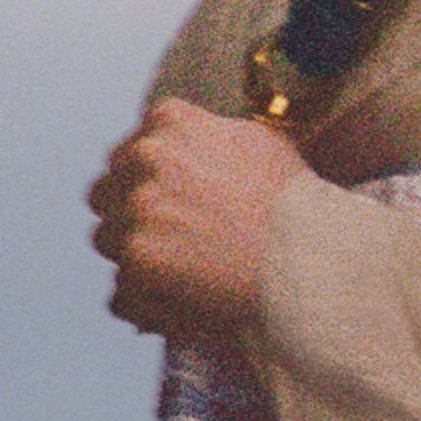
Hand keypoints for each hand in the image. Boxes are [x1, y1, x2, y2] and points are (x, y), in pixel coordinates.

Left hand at [87, 98, 306, 336]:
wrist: (313, 258)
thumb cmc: (296, 206)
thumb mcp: (259, 142)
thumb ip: (208, 137)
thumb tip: (184, 148)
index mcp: (171, 122)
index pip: (130, 149)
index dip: (151, 181)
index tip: (175, 202)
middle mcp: (146, 159)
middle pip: (107, 190)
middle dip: (134, 213)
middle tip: (178, 238)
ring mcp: (138, 211)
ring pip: (107, 239)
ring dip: (137, 256)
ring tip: (186, 270)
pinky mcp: (138, 261)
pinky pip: (119, 289)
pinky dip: (145, 299)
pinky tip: (183, 297)